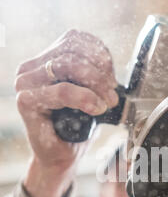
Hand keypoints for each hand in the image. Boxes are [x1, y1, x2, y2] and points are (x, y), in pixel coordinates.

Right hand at [15, 29, 117, 196]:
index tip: (113, 77)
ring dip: (95, 84)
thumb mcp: (88, 92)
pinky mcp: (26, 101)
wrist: (60, 157)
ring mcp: (25, 83)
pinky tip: (95, 108)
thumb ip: (92, 72)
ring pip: (67, 66)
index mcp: (44, 60)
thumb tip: (108, 62)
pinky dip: (84, 97)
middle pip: (72, 51)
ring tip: (106, 102)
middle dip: (100, 72)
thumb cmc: (75, 127)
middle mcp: (31, 68)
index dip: (100, 54)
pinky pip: (62, 91)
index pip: (74, 39)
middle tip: (112, 94)